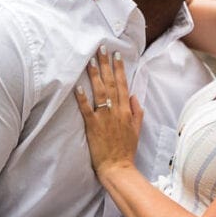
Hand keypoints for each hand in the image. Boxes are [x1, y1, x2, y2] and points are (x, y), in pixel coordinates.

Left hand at [74, 47, 142, 176]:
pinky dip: (83, 98)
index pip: (123, 85)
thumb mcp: (137, 130)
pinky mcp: (93, 126)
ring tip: (90, 61)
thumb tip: (135, 97)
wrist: (118, 167)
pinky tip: (78, 87)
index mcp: (127, 111)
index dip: (119, 69)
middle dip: (106, 65)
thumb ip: (137, 112)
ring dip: (95, 76)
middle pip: (112, 83)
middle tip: (102, 49)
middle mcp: (116, 111)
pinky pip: (87, 109)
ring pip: (100, 92)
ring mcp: (105, 118)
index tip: (116, 56)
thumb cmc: (126, 150)